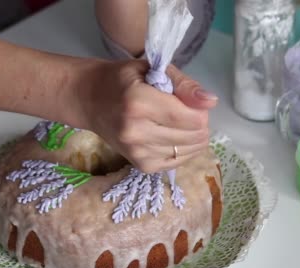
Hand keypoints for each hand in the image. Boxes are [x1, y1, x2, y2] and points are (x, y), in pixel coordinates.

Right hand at [72, 59, 217, 172]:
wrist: (89, 100)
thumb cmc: (122, 80)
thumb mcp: (152, 69)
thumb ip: (183, 84)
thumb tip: (211, 101)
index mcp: (139, 102)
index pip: (189, 117)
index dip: (201, 111)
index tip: (194, 102)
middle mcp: (136, 131)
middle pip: (192, 136)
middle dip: (199, 124)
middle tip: (188, 112)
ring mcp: (137, 152)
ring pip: (187, 152)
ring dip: (192, 138)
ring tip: (180, 123)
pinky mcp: (141, 165)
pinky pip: (176, 163)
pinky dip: (182, 151)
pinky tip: (174, 137)